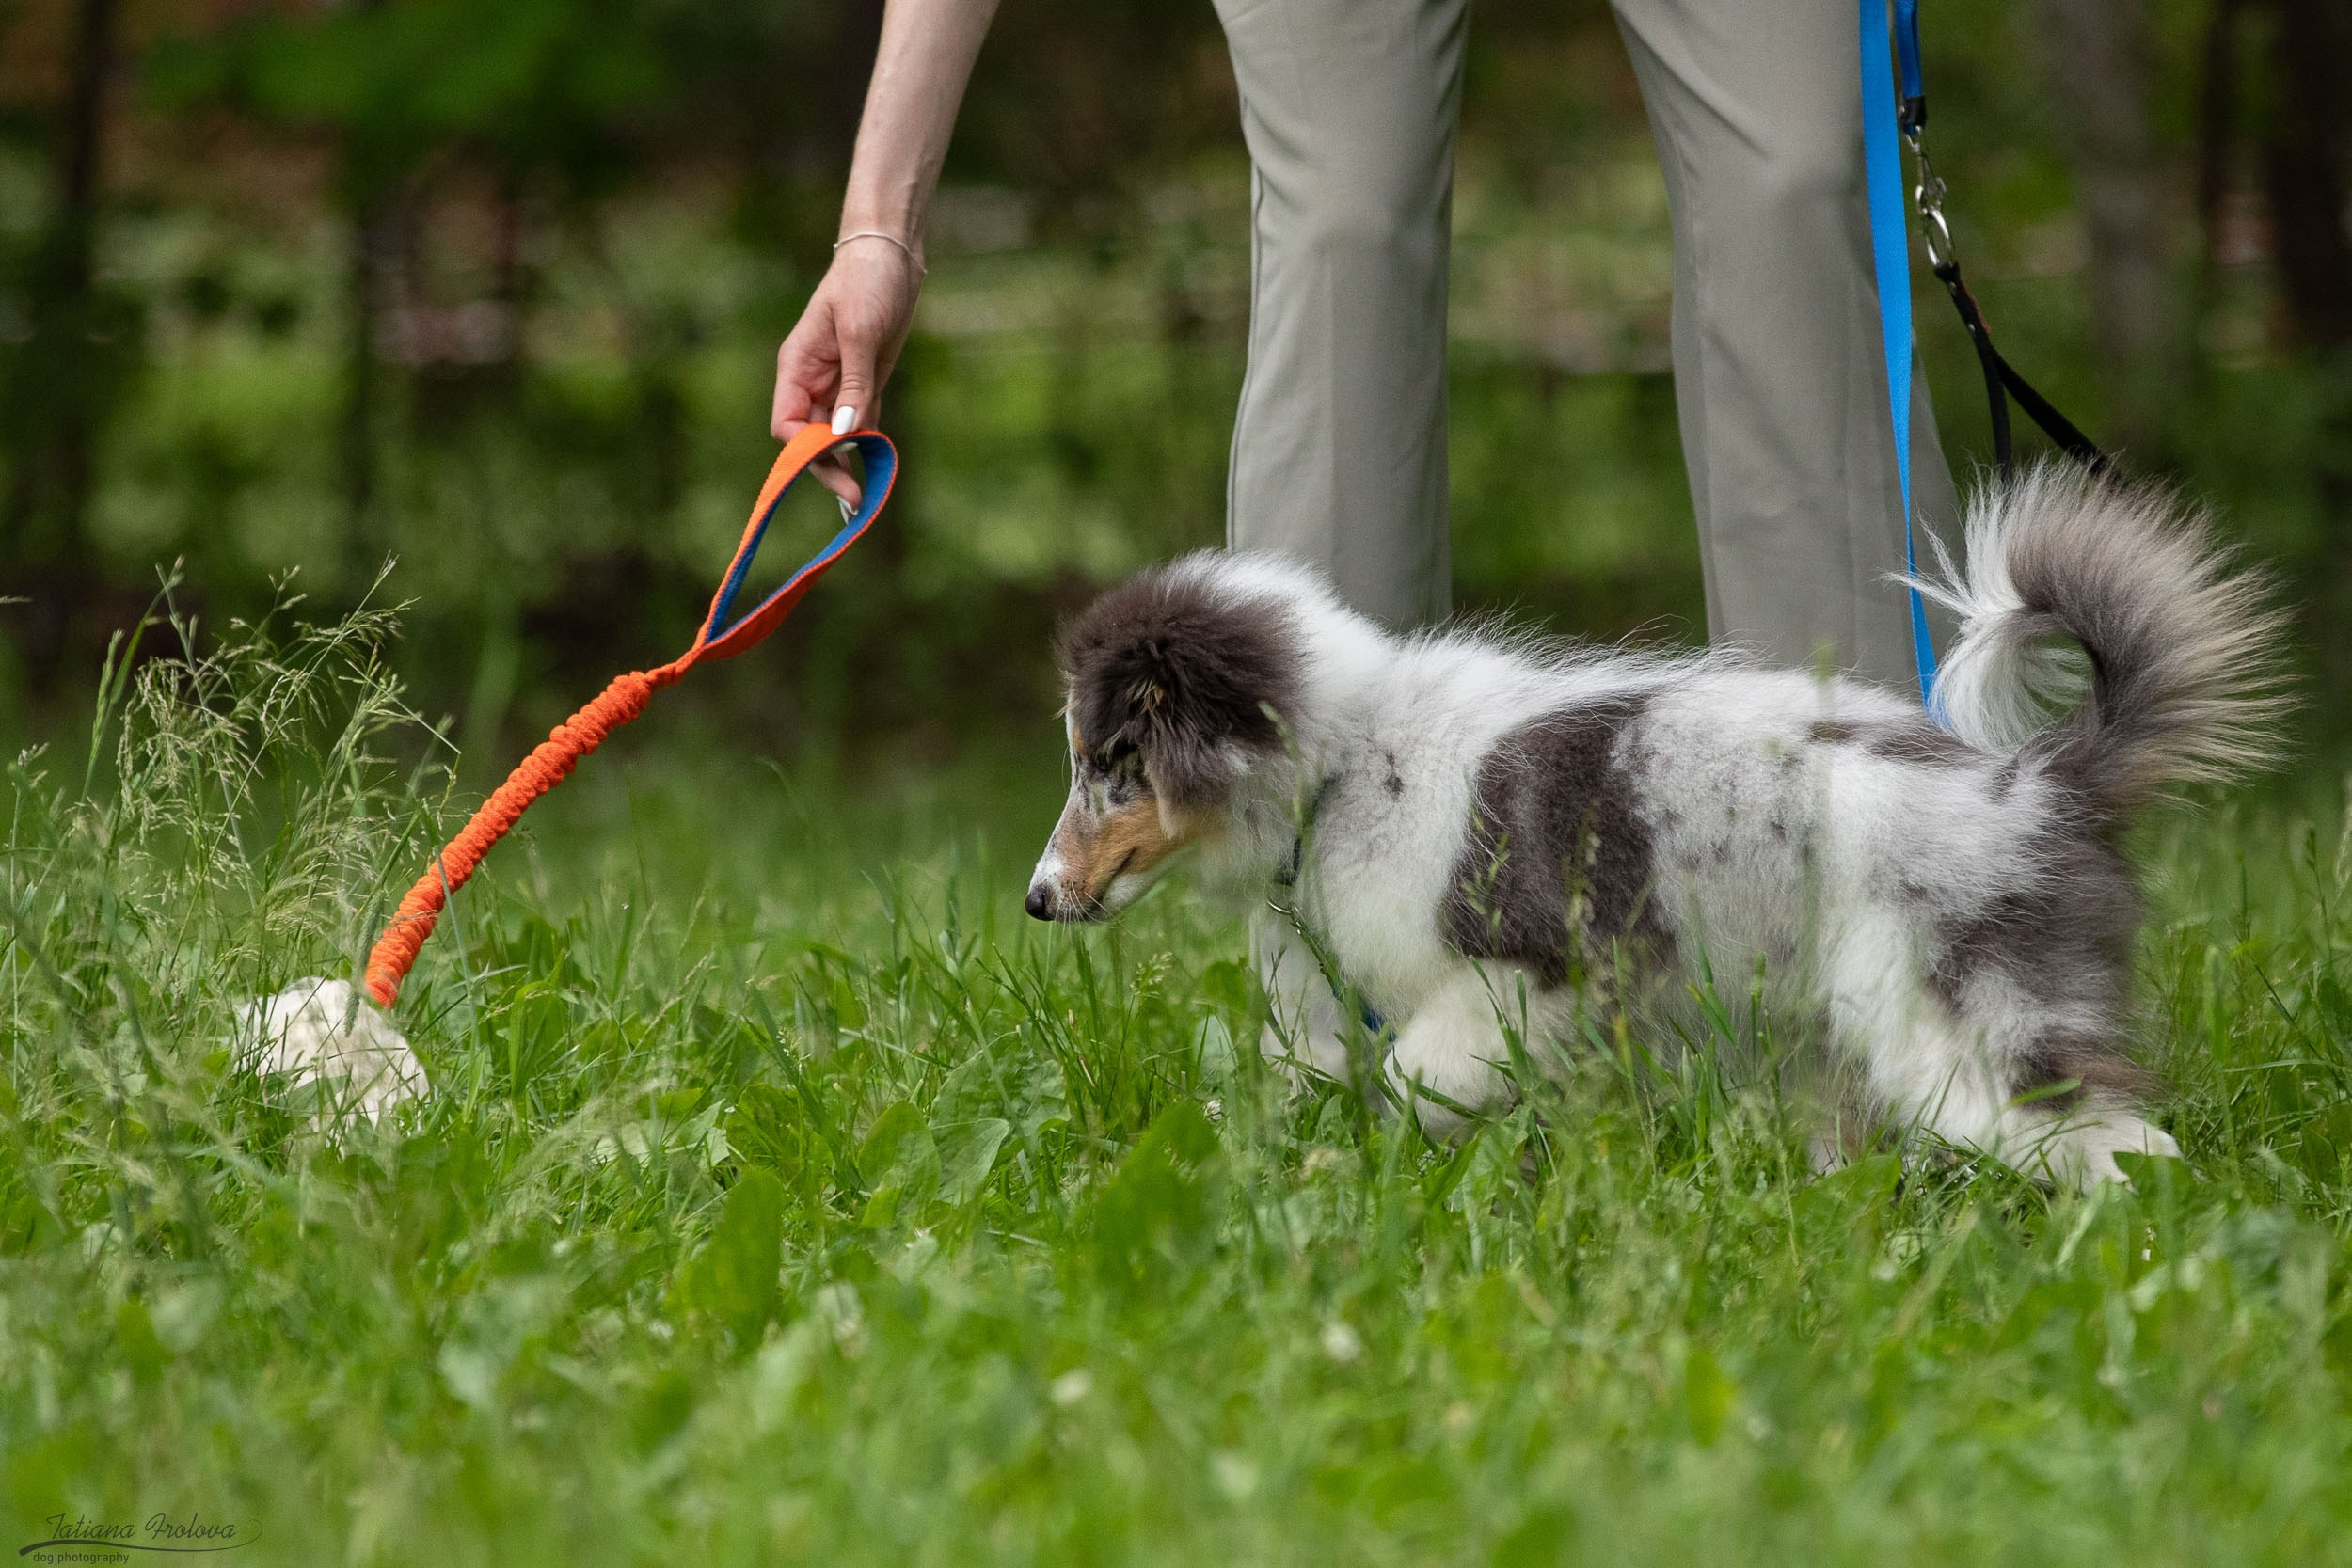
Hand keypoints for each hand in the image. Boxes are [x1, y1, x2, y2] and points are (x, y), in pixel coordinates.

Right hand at [771, 238, 924, 507]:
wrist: (890, 255)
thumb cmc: (866, 282)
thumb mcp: (860, 331)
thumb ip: (855, 383)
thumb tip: (846, 432)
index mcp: (797, 368)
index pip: (788, 424)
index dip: (804, 450)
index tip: (832, 465)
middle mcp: (813, 382)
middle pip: (811, 438)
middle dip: (828, 467)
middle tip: (856, 497)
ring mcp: (839, 385)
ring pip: (837, 436)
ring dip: (849, 462)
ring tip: (869, 493)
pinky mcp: (865, 384)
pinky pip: (862, 424)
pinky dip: (868, 445)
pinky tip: (878, 464)